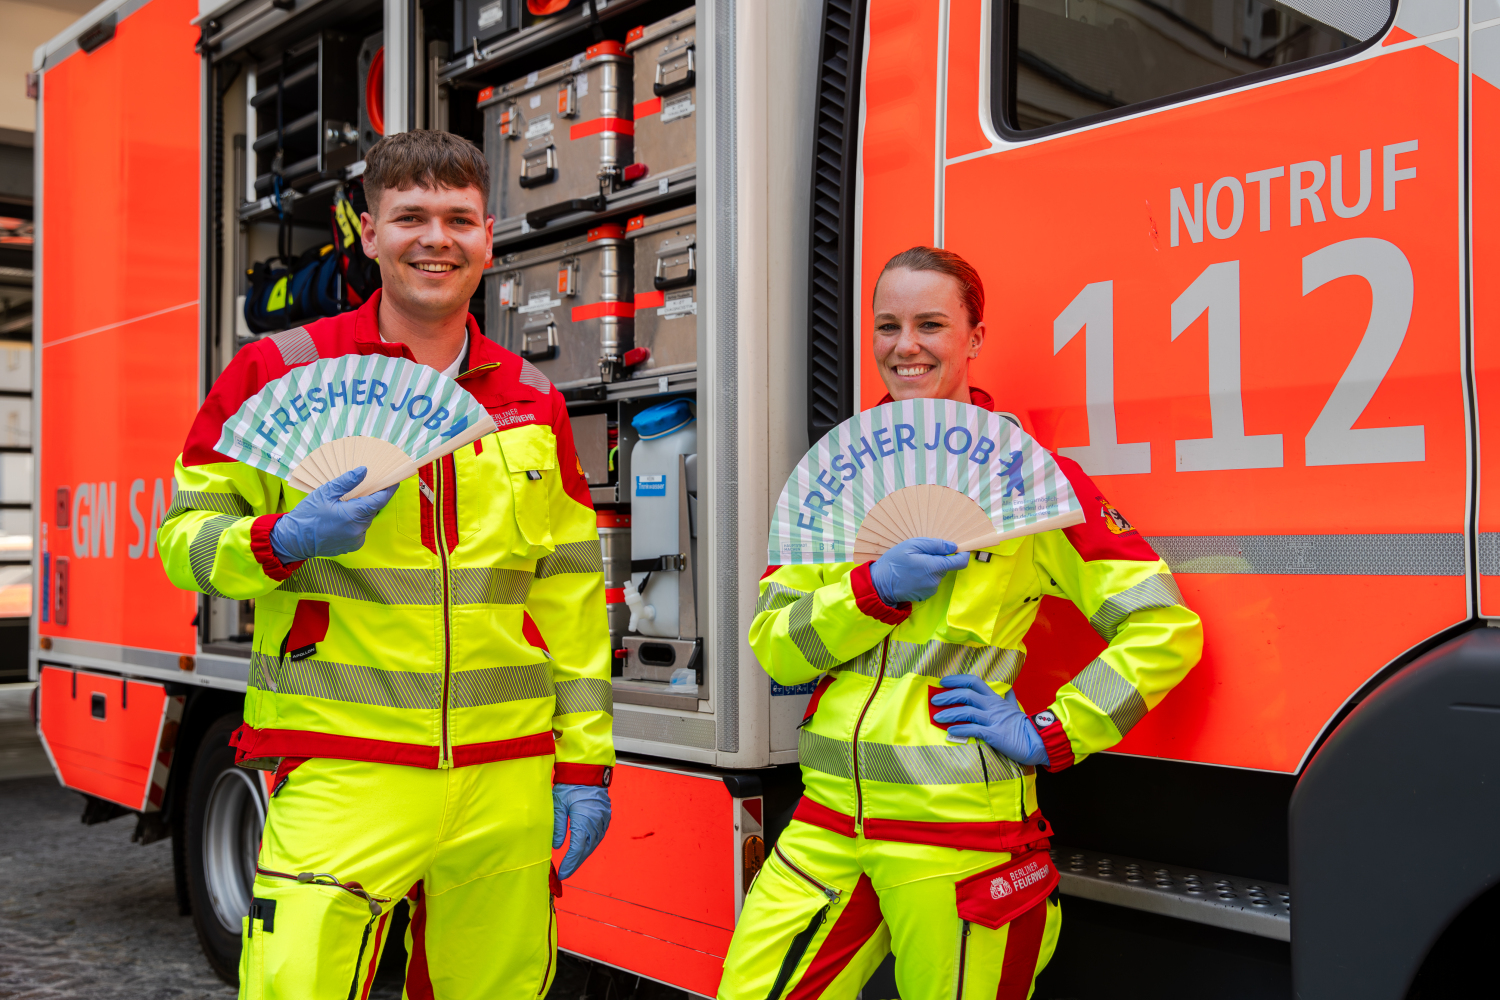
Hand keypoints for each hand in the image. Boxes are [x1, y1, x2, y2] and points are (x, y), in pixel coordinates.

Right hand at [270, 467, 397, 562]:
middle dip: (370, 498)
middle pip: (372, 510)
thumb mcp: (324, 493)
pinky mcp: (353, 545)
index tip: (394, 480)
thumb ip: (346, 482)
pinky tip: (342, 517)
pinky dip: (356, 522)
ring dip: (361, 511)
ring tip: (347, 502)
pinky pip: (360, 529)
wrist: (293, 541)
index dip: (388, 489)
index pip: (380, 500)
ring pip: (366, 520)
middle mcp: (359, 529)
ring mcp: (356, 539)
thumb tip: (364, 471)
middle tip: (365, 487)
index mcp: (354, 515)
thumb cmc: (306, 515)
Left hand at [552, 784, 610, 879]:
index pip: (577, 849)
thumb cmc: (570, 785)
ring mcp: (603, 819)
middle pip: (586, 849)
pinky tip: (583, 849)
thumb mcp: (558, 804)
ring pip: (594, 844)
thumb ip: (557, 826)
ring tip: (572, 863)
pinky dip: (590, 844)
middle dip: (575, 863)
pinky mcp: (605, 816)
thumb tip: (556, 846)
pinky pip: (598, 835)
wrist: (587, 769)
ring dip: (583, 855)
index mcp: (585, 820)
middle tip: (565, 873)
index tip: (562, 874)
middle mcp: (597, 822)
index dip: (570, 863)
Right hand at [870, 537, 969, 604]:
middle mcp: (936, 581)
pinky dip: (925, 577)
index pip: (960, 562)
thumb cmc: (894, 562)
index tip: (960, 549)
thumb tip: (953, 547)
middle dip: (938, 560)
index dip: (963, 554)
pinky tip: (912, 575)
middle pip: (946, 567)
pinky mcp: (925, 595)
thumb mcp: (911, 546)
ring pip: (937, 575)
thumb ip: (935, 545)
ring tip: (913, 566)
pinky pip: (931, 583)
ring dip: (930, 569)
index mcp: (934, 567)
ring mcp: (931, 590)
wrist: (879, 585)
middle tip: (920, 555)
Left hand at [931, 675, 1048, 765]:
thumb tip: (1009, 689)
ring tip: (937, 717)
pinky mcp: (994, 734)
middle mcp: (992, 706)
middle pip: (966, 695)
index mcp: (995, 699)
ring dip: (950, 713)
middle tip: (935, 700)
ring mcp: (993, 720)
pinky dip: (960, 730)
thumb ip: (1009, 698)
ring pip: (967, 712)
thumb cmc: (1024, 726)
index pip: (974, 682)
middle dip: (948, 696)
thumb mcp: (1016, 708)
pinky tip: (951, 731)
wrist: (1038, 741)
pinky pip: (974, 730)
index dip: (957, 680)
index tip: (943, 682)